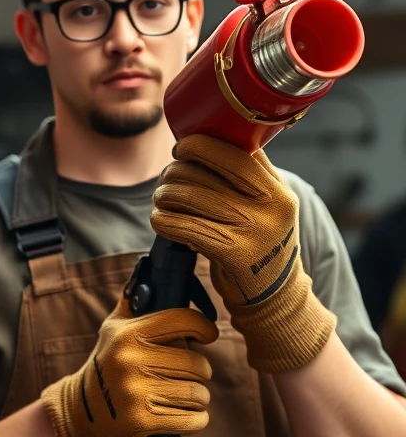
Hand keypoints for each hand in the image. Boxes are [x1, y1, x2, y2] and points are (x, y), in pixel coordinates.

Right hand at [40, 296, 218, 436]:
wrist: (80, 412)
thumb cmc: (105, 366)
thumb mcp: (111, 330)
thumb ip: (133, 303)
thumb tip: (150, 269)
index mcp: (128, 334)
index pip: (183, 320)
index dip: (203, 328)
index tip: (206, 336)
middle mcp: (131, 360)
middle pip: (198, 364)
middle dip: (199, 372)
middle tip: (188, 375)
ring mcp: (136, 392)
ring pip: (199, 393)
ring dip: (198, 398)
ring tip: (183, 396)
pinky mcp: (143, 421)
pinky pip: (194, 419)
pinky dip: (196, 420)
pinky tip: (183, 415)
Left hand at [150, 134, 334, 371]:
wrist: (275, 294)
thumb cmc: (258, 241)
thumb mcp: (264, 205)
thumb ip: (243, 176)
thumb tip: (196, 142)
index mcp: (277, 187)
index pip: (233, 150)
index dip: (199, 145)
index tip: (182, 149)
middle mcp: (270, 205)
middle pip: (205, 172)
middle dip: (174, 172)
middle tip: (167, 181)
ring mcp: (254, 230)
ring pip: (189, 197)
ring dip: (164, 196)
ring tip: (161, 200)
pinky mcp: (234, 254)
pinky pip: (184, 227)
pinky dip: (163, 220)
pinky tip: (159, 220)